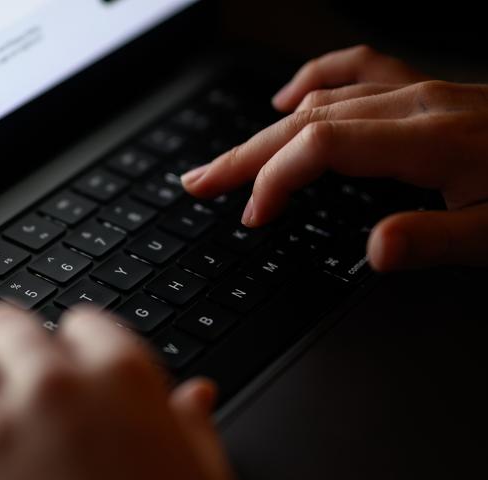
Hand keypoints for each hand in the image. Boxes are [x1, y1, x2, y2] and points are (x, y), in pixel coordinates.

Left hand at [0, 305, 234, 479]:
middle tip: (12, 355)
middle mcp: (58, 388)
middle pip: (11, 327)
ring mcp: (3, 431)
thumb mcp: (202, 470)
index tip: (78, 355)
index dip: (81, 340)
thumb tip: (197, 397)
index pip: (85, 321)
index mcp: (122, 376)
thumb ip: (193, 425)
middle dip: (11, 339)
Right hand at [182, 46, 487, 271]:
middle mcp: (413, 106)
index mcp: (427, 139)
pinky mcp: (420, 93)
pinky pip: (354, 72)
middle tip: (200, 182)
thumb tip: (372, 253)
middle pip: (305, 121)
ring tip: (228, 155)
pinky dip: (312, 81)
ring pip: (320, 100)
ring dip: (264, 128)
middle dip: (244, 155)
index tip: (253, 216)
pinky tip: (287, 98)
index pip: (322, 147)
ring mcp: (415, 93)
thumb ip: (433, 240)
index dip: (275, 179)